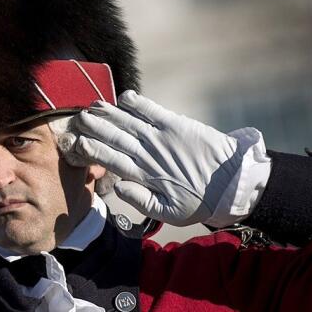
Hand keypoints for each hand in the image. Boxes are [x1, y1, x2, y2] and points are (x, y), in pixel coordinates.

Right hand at [67, 91, 270, 227]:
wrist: (233, 184)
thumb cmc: (200, 202)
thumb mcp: (168, 213)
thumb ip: (140, 201)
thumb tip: (117, 186)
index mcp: (145, 176)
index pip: (112, 160)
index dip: (93, 150)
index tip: (78, 143)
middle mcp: (149, 154)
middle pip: (115, 137)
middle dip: (95, 127)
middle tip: (78, 119)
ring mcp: (162, 137)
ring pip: (129, 122)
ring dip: (109, 113)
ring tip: (93, 106)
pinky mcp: (177, 125)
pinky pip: (152, 110)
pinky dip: (137, 103)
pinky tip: (123, 98)